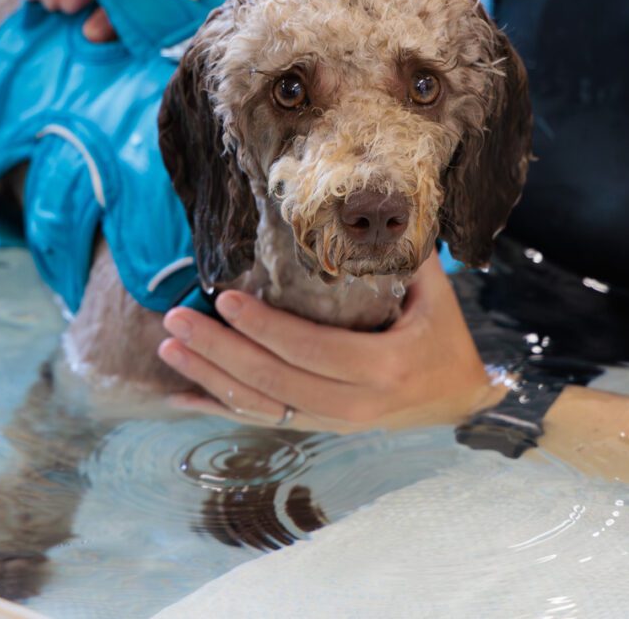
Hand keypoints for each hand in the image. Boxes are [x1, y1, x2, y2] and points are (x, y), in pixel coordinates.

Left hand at [157, 259, 504, 432]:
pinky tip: (180, 396)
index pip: (312, 349)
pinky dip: (219, 407)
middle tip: (176, 319)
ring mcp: (335, 422)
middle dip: (219, 350)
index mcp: (385, 366)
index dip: (265, 327)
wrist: (459, 397)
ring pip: (262, 405)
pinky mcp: (320, 427)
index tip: (226, 299)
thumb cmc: (445, 335)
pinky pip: (263, 419)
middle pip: (275, 381)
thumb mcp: (434, 293)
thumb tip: (366, 200)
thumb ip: (400, 253)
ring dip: (209, 378)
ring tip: (169, 345)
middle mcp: (356, 405)